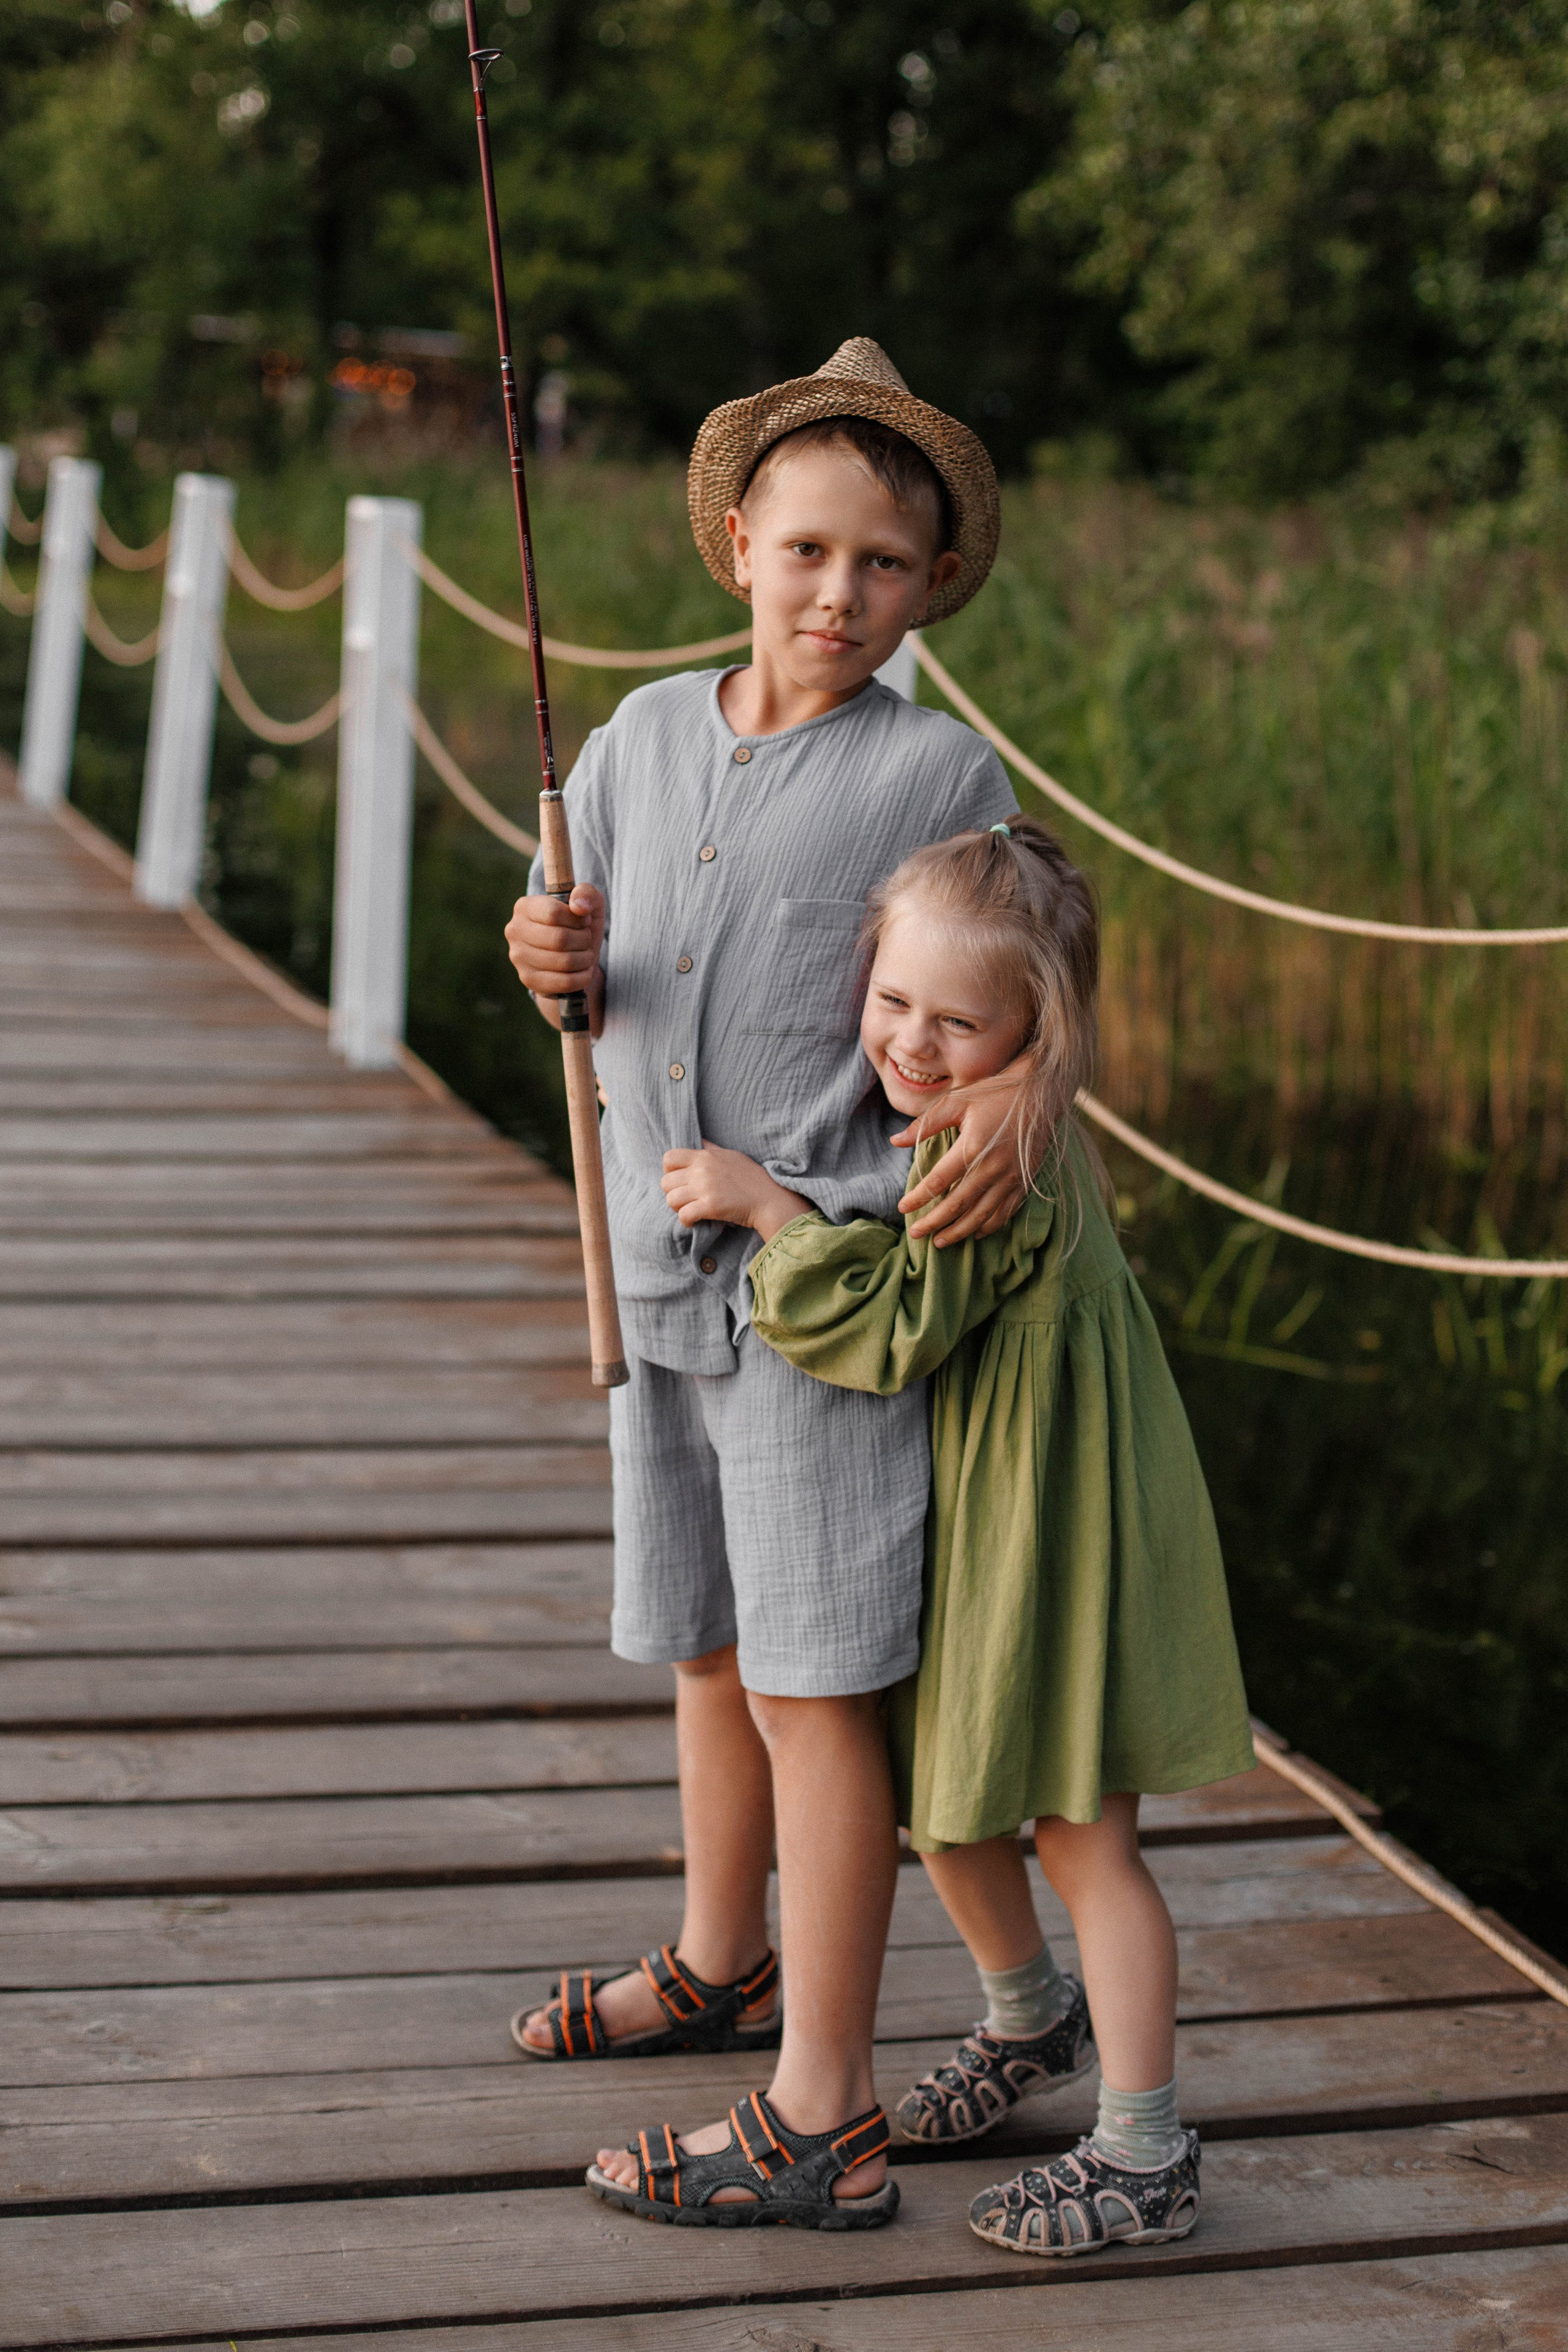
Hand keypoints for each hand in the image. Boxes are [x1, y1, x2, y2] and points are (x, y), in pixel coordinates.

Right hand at [505, 886, 604, 1026]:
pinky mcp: (528, 980)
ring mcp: (518, 957)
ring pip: (564, 961)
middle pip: (560, 938)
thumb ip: (587, 894)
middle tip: (586, 940)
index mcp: (524, 906)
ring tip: (586, 955)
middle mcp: (515, 930)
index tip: (583, 922)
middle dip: (583, 940)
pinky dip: (582, 977)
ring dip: (585, 959)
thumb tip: (578, 906)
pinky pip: (563, 982)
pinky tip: (584, 971)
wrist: (572, 960)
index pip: (554, 913)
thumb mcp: (588, 905)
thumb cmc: (578, 927)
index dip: (577, 920)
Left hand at [661, 1144, 810, 1242]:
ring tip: (690, 1210)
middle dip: (672, 1192)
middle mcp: (701, 1170)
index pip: (669, 1157)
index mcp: (705, 1156)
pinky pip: (684, 1215)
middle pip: (666, 1181)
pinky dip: (686, 1221)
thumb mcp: (731, 1155)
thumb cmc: (753, 1178)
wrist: (770, 1199)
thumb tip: (699, 1142)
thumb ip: (711, 1149)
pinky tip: (695, 1221)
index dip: (668, 1170)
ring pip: (671, 1199)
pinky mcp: (710, 1206)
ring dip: (677, 1208)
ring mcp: (705, 1188)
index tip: (679, 1180)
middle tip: (686, 1199)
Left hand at [893, 1056, 1030, 1245]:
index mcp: (972, 1147)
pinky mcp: (1024, 1182)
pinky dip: (989, 1226)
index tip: (902, 1208)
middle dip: (934, 1223)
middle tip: (916, 1235)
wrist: (1041, 1092)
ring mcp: (1011, 1178)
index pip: (937, 1181)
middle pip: (958, 1205)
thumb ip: (925, 1124)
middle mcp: (992, 1168)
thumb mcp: (957, 1101)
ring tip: (940, 1242)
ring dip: (959, 1231)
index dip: (918, 1198)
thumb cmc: (995, 1093)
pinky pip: (1005, 1212)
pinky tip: (975, 1233)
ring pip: (981, 1215)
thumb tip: (894, 1141)